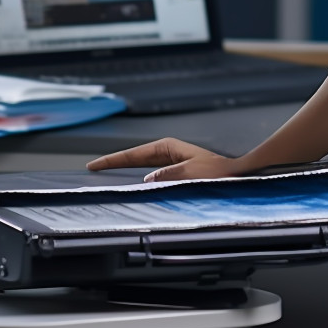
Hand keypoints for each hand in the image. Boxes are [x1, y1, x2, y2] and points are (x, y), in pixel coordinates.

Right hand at [87, 137, 240, 181]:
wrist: (233, 174)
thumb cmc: (215, 172)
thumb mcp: (189, 173)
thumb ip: (167, 175)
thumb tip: (147, 179)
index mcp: (169, 147)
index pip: (135, 153)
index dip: (114, 159)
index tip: (95, 164)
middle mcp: (168, 151)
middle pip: (135, 156)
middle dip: (115, 161)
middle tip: (94, 167)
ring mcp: (171, 158)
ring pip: (141, 163)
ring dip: (125, 166)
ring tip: (106, 172)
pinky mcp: (175, 168)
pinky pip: (150, 170)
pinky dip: (137, 173)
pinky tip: (132, 179)